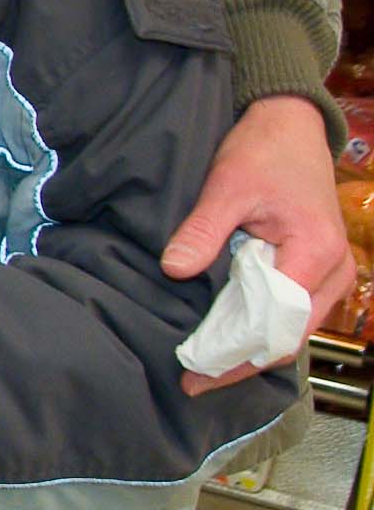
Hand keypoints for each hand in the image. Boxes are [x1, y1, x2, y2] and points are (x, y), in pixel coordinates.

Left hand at [163, 97, 354, 391]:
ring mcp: (332, 276)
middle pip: (288, 338)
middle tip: (193, 382)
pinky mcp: (319, 273)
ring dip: (250, 350)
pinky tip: (226, 342)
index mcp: (315, 253)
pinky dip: (260, 331)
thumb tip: (174, 269)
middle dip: (241, 363)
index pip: (276, 323)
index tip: (196, 371)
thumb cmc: (263, 153)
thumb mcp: (226, 185)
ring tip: (203, 370)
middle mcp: (335, 273)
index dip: (236, 353)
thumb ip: (202, 229)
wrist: (290, 127)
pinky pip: (292, 315)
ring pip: (293, 331)